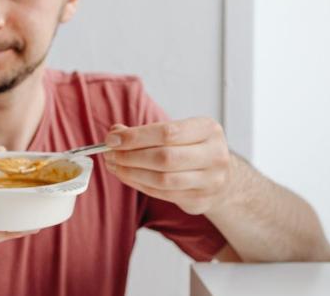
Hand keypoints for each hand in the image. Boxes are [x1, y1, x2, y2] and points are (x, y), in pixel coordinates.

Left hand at [103, 117, 231, 214]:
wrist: (220, 175)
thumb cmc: (191, 148)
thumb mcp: (176, 131)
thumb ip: (146, 131)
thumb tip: (115, 134)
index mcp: (208, 129)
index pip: (167, 132)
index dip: (135, 137)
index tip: (112, 139)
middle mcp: (215, 155)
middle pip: (164, 158)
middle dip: (130, 156)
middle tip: (109, 154)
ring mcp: (210, 181)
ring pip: (162, 179)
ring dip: (131, 173)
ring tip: (114, 165)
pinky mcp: (200, 200)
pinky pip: (162, 194)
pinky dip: (139, 184)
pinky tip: (126, 176)